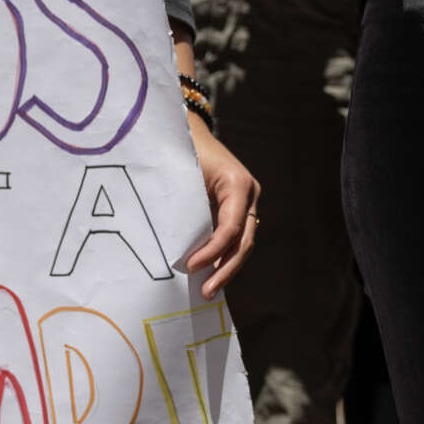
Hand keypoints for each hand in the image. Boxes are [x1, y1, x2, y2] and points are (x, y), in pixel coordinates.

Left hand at [182, 109, 260, 298]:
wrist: (189, 131)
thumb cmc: (183, 150)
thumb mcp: (184, 175)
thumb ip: (184, 206)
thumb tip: (174, 246)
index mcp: (238, 184)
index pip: (230, 227)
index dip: (213, 251)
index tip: (191, 266)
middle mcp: (248, 195)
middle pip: (243, 242)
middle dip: (225, 270)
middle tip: (207, 292)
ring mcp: (245, 203)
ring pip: (241, 244)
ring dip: (225, 269)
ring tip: (208, 291)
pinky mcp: (235, 210)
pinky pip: (233, 239)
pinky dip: (221, 257)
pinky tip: (210, 275)